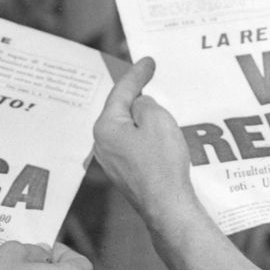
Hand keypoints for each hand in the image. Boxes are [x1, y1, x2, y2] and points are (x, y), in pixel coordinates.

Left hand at [92, 57, 195, 227]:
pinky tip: (159, 133)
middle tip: (150, 77)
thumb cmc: (162, 164)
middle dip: (136, 94)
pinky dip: (145, 135)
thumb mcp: (157, 119)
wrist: (167, 207)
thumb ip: (144, 103)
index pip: (121, 91)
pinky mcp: (124, 173)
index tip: (149, 61)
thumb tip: (139, 105)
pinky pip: (133, 145)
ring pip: (127, 128)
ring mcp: (112, 161)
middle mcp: (102, 144)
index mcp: (105, 127)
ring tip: (158, 103)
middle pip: (120, 109)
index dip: (137, 74)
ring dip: (142, 117)